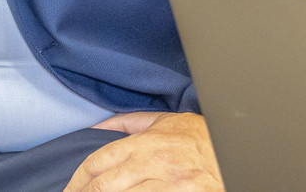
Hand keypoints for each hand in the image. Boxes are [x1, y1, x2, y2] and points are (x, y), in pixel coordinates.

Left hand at [63, 112, 223, 190]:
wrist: (236, 152)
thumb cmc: (200, 138)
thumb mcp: (162, 121)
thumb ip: (127, 122)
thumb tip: (96, 125)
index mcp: (144, 143)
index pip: (98, 162)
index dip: (78, 178)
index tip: (70, 188)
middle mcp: (152, 164)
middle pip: (104, 184)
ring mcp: (168, 184)